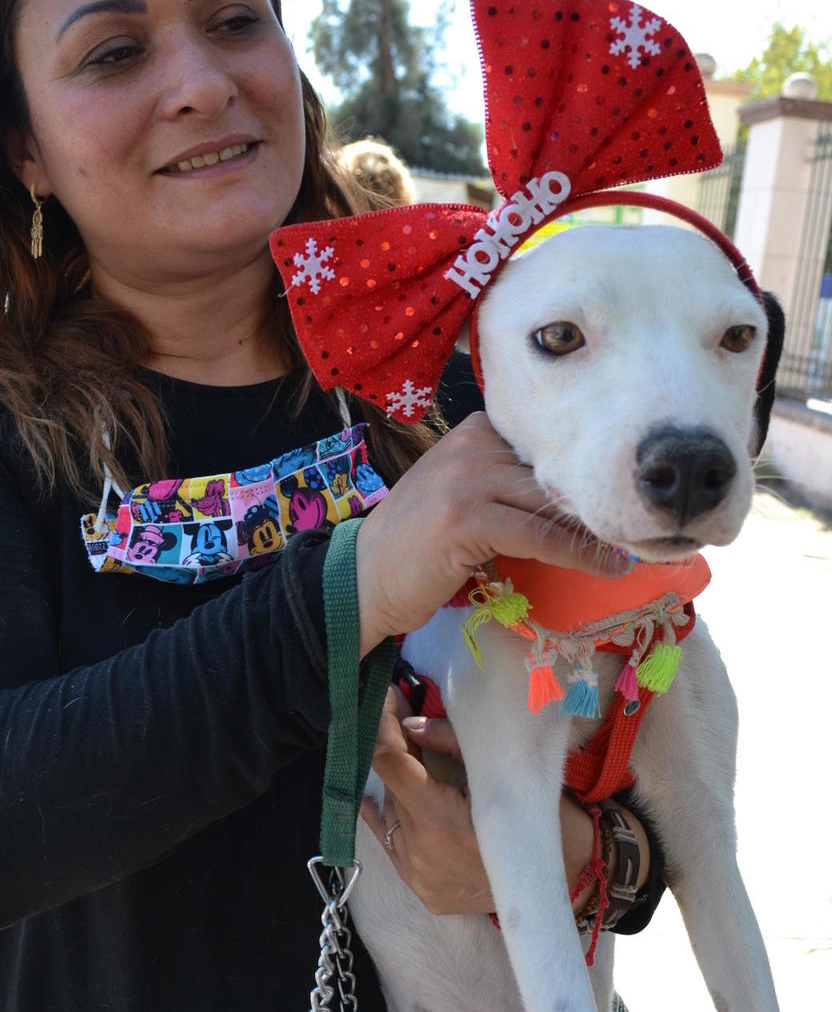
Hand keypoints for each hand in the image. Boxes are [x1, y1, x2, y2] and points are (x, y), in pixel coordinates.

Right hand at [355, 412, 631, 654]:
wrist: (363, 579)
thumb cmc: (419, 548)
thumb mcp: (463, 496)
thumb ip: (507, 483)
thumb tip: (581, 494)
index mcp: (473, 431)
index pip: (547, 445)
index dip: (588, 470)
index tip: (630, 490)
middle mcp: (470, 445)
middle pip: (554, 470)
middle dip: (600, 498)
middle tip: (649, 521)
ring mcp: (465, 478)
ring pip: (551, 502)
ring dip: (599, 528)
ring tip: (641, 544)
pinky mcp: (466, 518)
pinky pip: (540, 534)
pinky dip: (579, 554)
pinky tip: (611, 566)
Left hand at [361, 691, 649, 916]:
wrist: (570, 876)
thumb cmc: (541, 816)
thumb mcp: (501, 771)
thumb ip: (451, 743)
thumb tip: (411, 722)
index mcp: (438, 821)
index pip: (390, 763)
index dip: (383, 724)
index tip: (386, 698)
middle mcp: (420, 854)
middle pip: (390, 787)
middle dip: (396, 750)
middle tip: (406, 719)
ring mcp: (418, 877)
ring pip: (390, 815)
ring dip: (399, 786)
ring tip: (420, 763)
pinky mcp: (423, 891)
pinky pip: (393, 846)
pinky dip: (394, 818)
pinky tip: (392, 796)